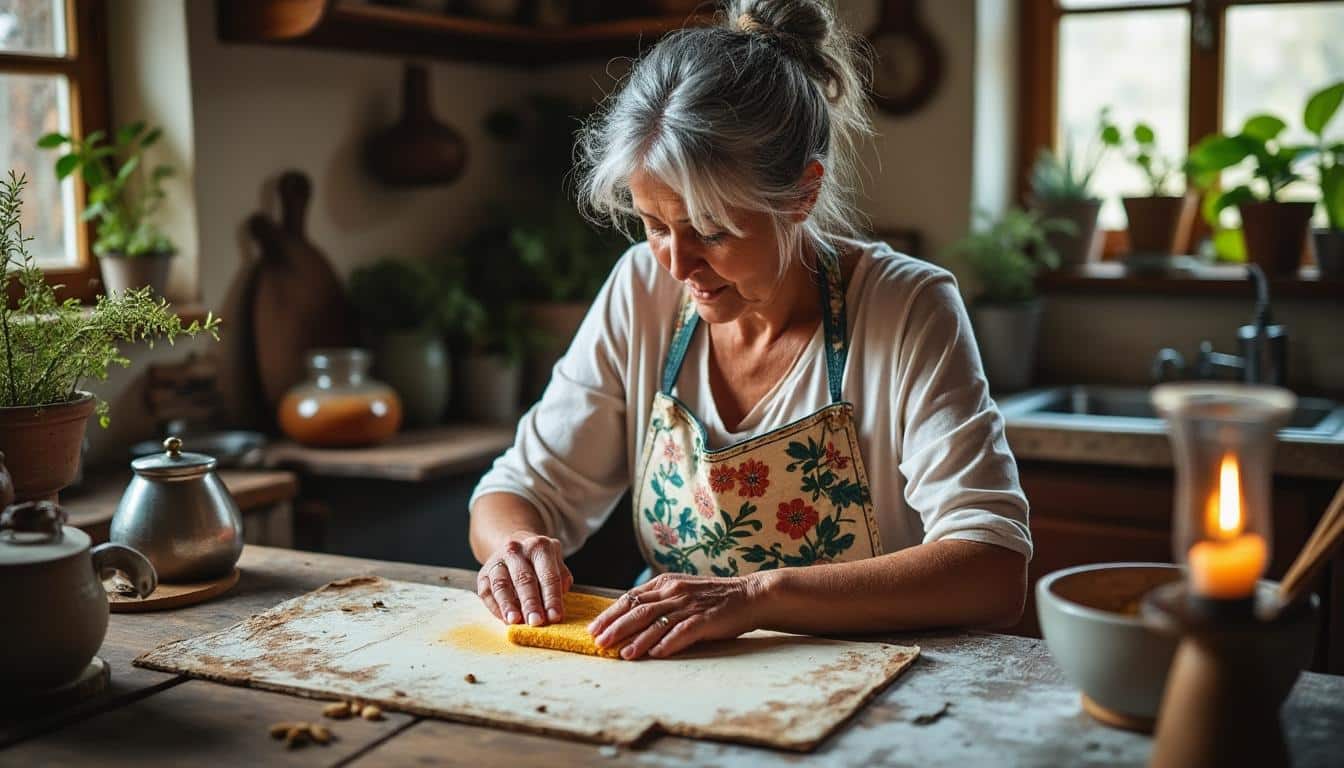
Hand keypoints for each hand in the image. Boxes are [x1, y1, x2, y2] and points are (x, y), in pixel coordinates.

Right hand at [476, 532, 572, 626]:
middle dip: (530, 603)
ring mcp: (497, 561)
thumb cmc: (539, 562)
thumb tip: (559, 597)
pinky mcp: (483, 574)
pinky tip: (504, 619)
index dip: (552, 597)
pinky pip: (487, 593)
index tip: (555, 616)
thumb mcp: (555, 562)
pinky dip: (496, 608)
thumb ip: (561, 578)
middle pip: (524, 579)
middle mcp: (516, 550)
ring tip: (515, 621)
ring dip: (509, 605)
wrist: (514, 549)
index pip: (548, 575)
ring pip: (502, 585)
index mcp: (539, 546)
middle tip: (536, 621)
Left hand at [586, 573, 763, 659]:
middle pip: (637, 609)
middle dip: (615, 627)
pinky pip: (683, 631)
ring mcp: (689, 604)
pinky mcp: (705, 618)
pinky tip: (655, 654)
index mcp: (665, 583)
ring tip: (622, 654)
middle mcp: (674, 591)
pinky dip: (667, 643)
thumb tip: (629, 618)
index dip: (610, 614)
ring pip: (656, 621)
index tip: (593, 629)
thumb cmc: (712, 598)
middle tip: (598, 642)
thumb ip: (658, 601)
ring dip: (637, 639)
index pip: (630, 598)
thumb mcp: (681, 591)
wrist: (749, 595)